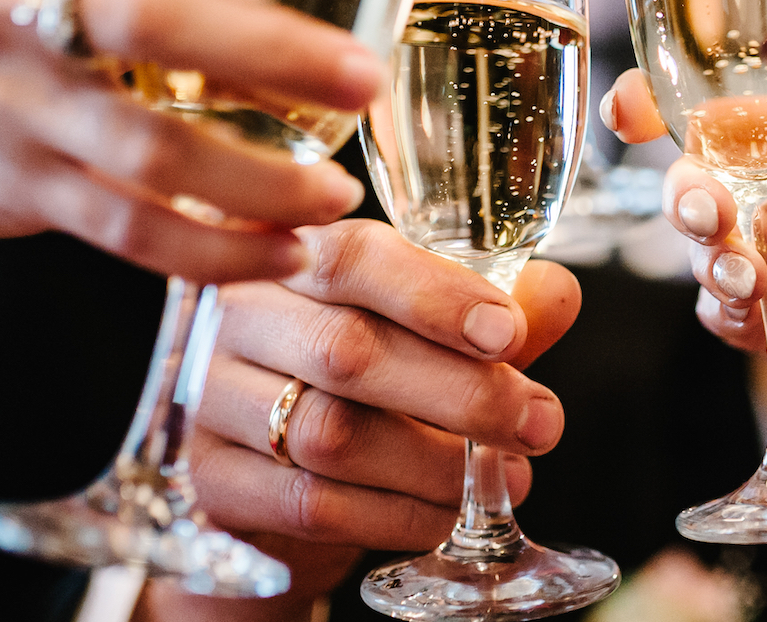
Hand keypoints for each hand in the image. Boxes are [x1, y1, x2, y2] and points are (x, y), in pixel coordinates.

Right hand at [0, 0, 382, 282]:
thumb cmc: (9, 9)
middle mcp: (20, 11)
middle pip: (149, 24)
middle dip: (270, 53)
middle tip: (365, 77)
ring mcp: (15, 107)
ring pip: (146, 150)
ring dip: (258, 180)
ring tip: (338, 195)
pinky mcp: (21, 191)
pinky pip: (127, 231)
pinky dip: (213, 250)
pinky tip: (284, 252)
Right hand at [153, 218, 580, 612]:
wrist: (274, 472)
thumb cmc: (366, 374)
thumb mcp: (430, 327)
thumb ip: (492, 306)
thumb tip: (556, 294)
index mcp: (293, 252)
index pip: (353, 257)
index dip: (436, 294)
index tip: (510, 334)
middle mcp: (238, 315)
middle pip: (346, 352)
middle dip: (461, 392)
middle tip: (539, 422)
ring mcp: (210, 398)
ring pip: (329, 435)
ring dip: (436, 462)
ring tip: (509, 471)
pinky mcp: (211, 481)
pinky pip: (312, 504)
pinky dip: (397, 514)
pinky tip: (449, 512)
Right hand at [604, 68, 766, 408]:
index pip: (729, 103)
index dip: (664, 100)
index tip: (631, 108)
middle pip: (696, 173)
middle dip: (686, 189)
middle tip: (708, 210)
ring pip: (701, 240)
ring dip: (707, 253)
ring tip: (746, 273)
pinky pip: (722, 308)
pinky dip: (728, 308)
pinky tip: (754, 308)